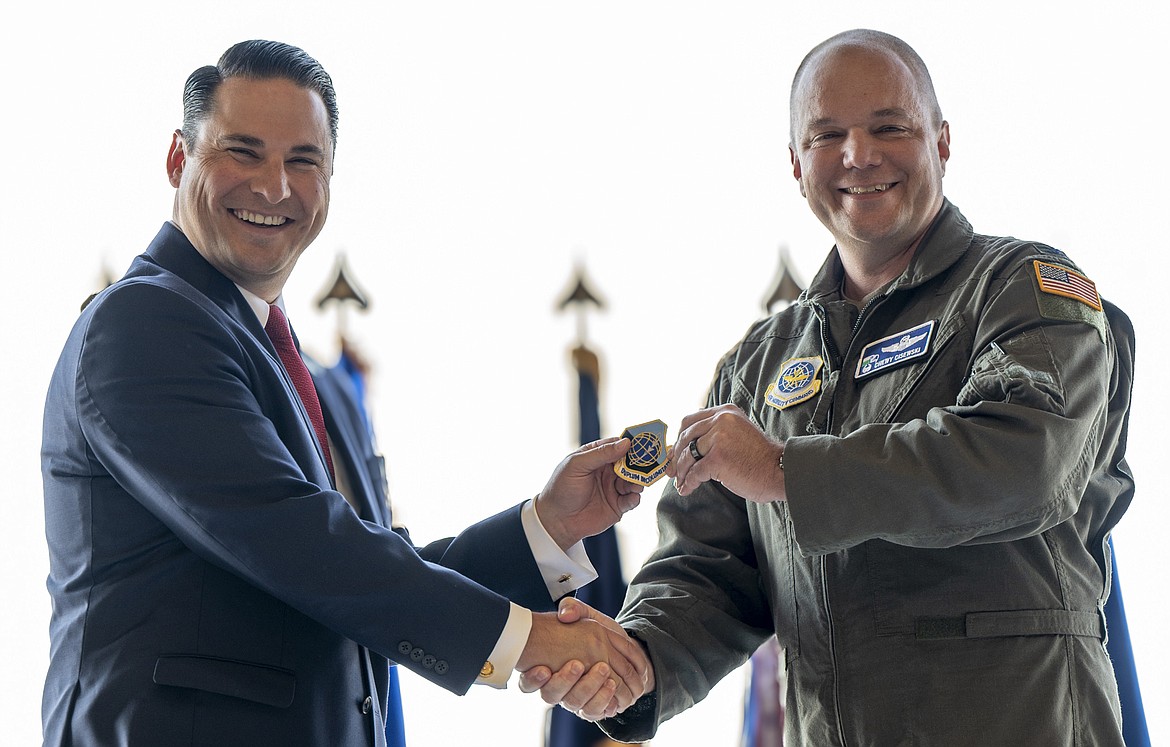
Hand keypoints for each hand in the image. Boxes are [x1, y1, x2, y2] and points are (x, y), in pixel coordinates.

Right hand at [518, 598, 654, 720]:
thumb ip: (573, 609)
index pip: (528, 682)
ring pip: (574, 703)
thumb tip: (565, 614)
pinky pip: (593, 711)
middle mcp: (557, 686)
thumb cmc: (596, 633)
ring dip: (588, 688)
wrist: (620, 649)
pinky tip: (611, 686)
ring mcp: (574, 698)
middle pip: (551, 695)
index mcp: (546, 666)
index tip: (543, 669)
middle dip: (564, 681)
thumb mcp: (585, 615)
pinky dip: (603, 700)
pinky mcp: (592, 706)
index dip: (532, 679)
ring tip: (603, 670)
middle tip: (578, 664)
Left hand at [535, 437, 643, 549]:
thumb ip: (601, 454)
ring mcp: (613, 488)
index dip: (631, 443)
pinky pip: (632, 500)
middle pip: (630, 463)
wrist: (557, 520)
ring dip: (638, 481)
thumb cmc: (561, 489)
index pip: (618, 445)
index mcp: (596, 456)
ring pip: (634, 481)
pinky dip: (635, 498)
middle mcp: (607, 471)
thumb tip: (625, 443)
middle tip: (647, 464)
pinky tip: (632, 497)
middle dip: (640, 463)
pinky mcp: (617, 505)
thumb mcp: (577, 465)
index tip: (644, 442)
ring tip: (637, 484)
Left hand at [667, 404, 786, 502]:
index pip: (690, 420)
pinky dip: (689, 482)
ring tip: (681, 483)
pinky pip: (695, 472)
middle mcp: (721, 420)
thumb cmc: (760, 458)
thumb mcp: (738, 433)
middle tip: (672, 470)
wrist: (780, 471)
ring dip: (682, 472)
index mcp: (725, 412)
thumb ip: (717, 433)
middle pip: (685, 437)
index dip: (679, 437)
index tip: (674, 451)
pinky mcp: (718, 458)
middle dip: (676, 456)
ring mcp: (719, 438)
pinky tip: (687, 489)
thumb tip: (686, 446)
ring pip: (688, 456)